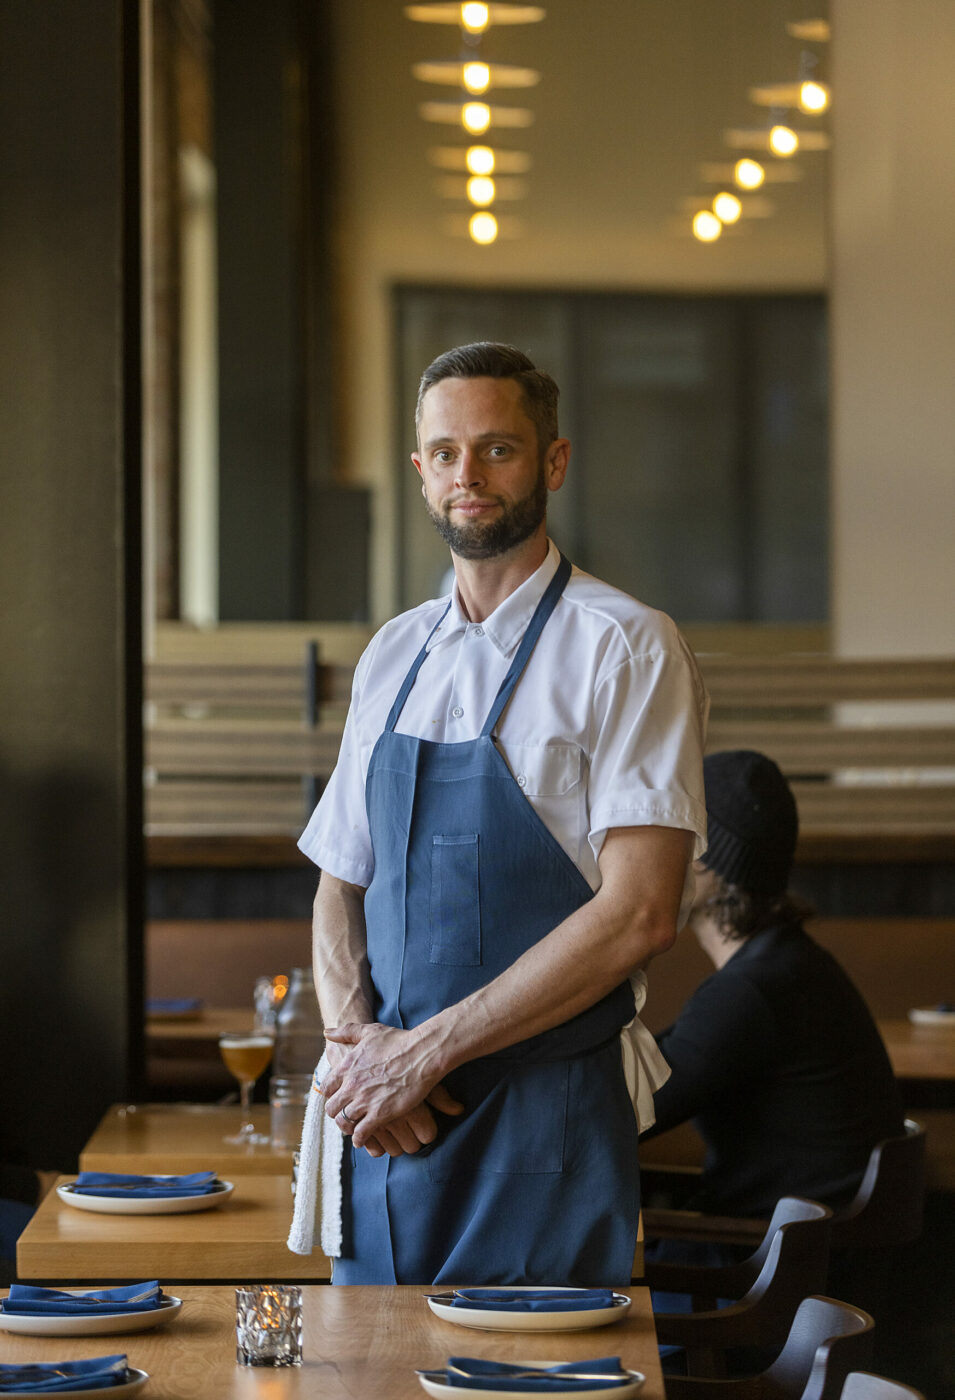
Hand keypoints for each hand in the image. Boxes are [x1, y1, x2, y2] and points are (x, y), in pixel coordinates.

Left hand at [322, 1022, 463, 1151]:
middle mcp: (351, 1085)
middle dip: (337, 1113)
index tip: (340, 1097)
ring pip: (343, 1122)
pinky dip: (359, 1139)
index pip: (327, 1087)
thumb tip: (327, 1032)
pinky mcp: (379, 1114)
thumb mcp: (369, 1030)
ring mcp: (365, 1100)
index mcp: (347, 1066)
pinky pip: (360, 1134)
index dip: (332, 1094)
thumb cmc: (399, 1041)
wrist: (422, 1054)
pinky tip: (363, 1139)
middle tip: (345, 1115)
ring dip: (347, 1127)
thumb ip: (346, 1031)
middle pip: (332, 1108)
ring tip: (353, 1129)